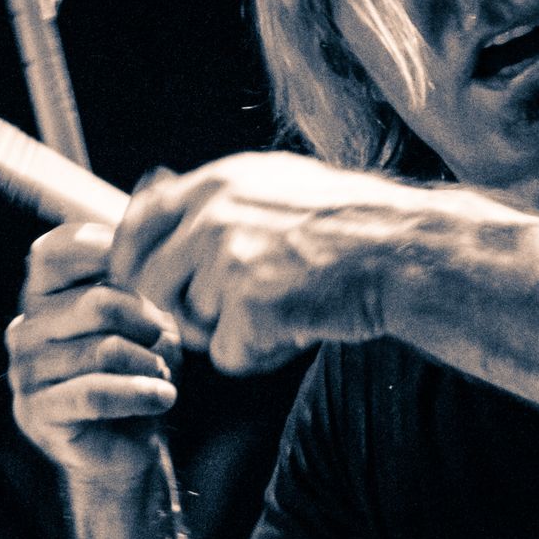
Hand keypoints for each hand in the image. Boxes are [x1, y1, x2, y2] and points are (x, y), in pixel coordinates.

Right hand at [6, 222, 180, 484]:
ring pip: (104, 350)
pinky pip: (96, 392)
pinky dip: (141, 393)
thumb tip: (158, 176)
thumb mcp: (149, 305)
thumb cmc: (138, 365)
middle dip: (147, 320)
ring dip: (150, 364)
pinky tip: (164, 397)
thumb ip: (145, 250)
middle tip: (165, 336)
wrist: (130, 442)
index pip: (56, 249)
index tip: (147, 273)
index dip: (105, 252)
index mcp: (44, 292)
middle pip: (97, 303)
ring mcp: (26, 370)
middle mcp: (26, 326)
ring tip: (162, 375)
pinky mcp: (37, 412)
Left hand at [108, 151, 425, 373]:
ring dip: (230, 332)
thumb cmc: (354, 222)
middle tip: (229, 313)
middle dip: (181, 309)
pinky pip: (228, 356)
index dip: (134, 262)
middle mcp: (212, 216)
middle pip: (149, 284)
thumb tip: (157, 195)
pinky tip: (299, 329)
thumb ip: (219, 197)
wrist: (404, 252)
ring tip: (284, 311)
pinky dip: (260, 356)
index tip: (148, 285)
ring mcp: (228, 260)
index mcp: (217, 183)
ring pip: (192, 325)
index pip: (136, 224)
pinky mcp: (250, 306)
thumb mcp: (279, 183)